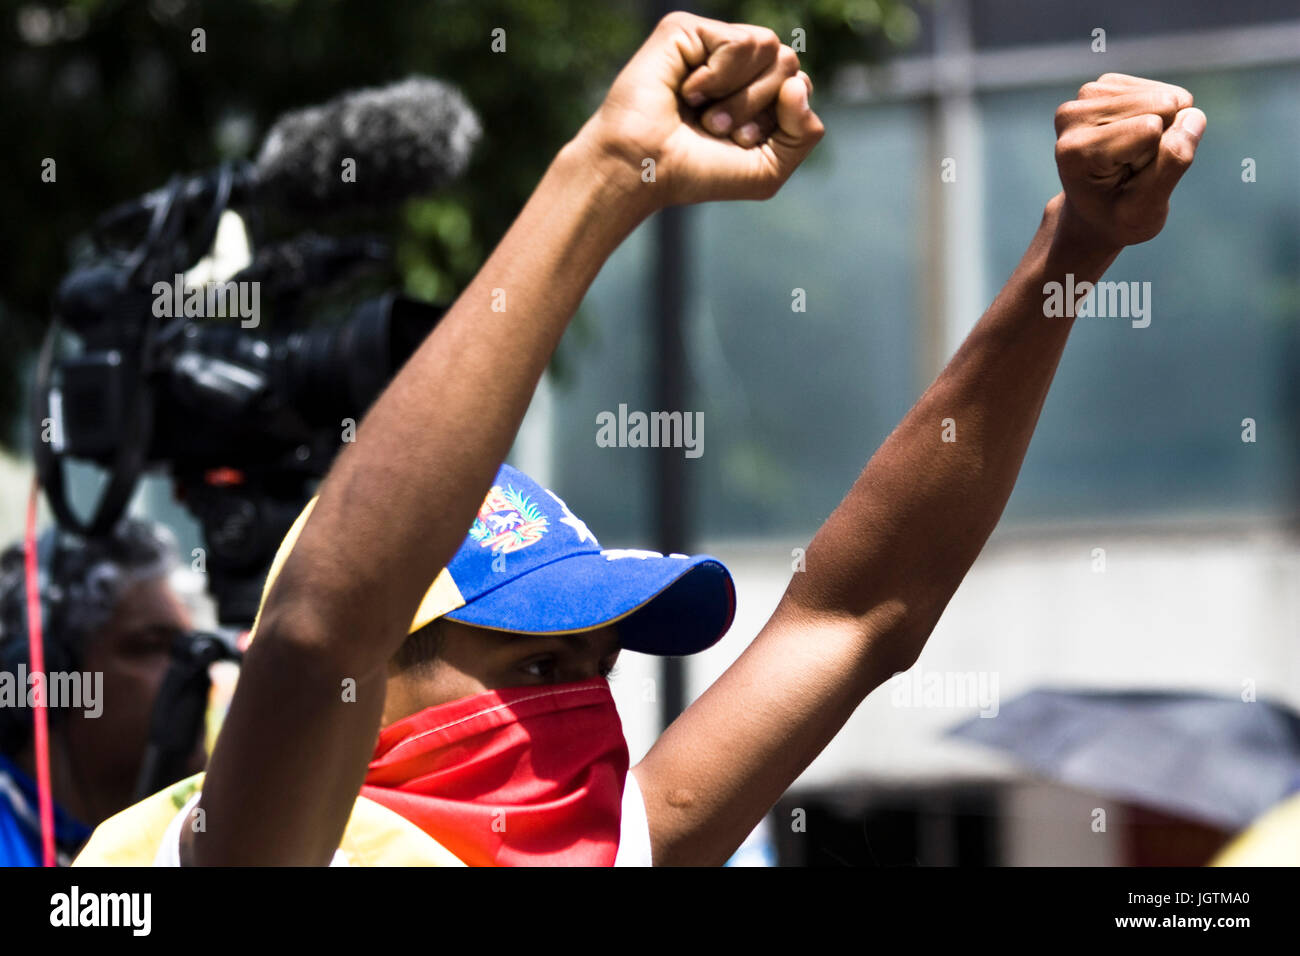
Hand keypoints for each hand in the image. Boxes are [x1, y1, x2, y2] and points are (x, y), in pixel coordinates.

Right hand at [576, 11, 823, 208]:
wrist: (646, 169)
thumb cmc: (698, 172)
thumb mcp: (769, 169)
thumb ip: (804, 132)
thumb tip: (797, 83)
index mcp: (754, 89)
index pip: (799, 84)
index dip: (778, 118)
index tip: (739, 141)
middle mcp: (735, 62)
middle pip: (788, 62)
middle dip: (758, 106)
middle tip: (716, 128)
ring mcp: (710, 43)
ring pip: (769, 47)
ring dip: (738, 96)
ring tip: (703, 113)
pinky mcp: (686, 30)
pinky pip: (738, 42)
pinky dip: (717, 78)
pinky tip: (687, 91)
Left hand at [1053, 73, 1205, 250]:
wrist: (1095, 212)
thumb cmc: (1118, 216)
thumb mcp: (1146, 210)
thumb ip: (1171, 164)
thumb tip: (1193, 115)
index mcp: (1076, 150)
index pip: (1151, 128)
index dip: (1155, 158)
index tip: (1129, 180)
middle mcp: (1073, 115)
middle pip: (1161, 106)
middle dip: (1159, 140)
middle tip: (1132, 168)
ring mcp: (1087, 96)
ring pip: (1167, 96)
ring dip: (1161, 128)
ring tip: (1131, 157)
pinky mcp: (1106, 85)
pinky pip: (1165, 91)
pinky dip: (1160, 117)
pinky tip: (1135, 138)